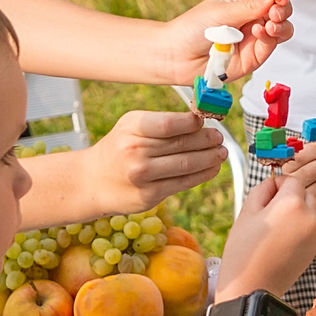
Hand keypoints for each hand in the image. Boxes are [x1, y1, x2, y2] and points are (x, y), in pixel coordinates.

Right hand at [85, 111, 226, 214]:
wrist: (93, 181)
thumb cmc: (119, 149)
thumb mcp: (131, 127)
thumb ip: (162, 122)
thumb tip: (201, 120)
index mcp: (132, 128)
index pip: (170, 124)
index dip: (194, 122)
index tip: (206, 121)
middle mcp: (135, 152)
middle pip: (183, 144)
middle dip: (208, 140)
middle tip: (219, 138)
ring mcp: (142, 175)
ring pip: (187, 164)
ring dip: (211, 157)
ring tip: (221, 152)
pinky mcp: (149, 195)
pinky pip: (184, 183)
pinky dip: (203, 174)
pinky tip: (212, 167)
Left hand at [170, 0, 294, 83]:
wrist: (177, 57)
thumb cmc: (192, 29)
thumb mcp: (221, 12)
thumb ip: (250, 5)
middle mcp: (252, 16)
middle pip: (281, 8)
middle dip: (283, 7)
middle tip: (276, 10)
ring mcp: (255, 36)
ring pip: (283, 27)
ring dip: (281, 24)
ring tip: (270, 24)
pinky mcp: (255, 55)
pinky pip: (271, 45)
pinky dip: (269, 38)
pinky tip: (259, 33)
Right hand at [216, 146, 315, 296]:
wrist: (252, 289)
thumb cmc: (243, 252)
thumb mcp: (247, 212)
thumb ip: (263, 190)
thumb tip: (275, 182)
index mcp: (292, 204)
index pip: (292, 179)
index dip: (277, 184)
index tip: (265, 196)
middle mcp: (309, 216)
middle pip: (305, 193)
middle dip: (289, 197)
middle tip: (268, 213)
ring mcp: (315, 234)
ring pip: (309, 210)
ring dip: (295, 211)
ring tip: (273, 229)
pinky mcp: (315, 248)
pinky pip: (310, 227)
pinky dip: (299, 227)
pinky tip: (281, 241)